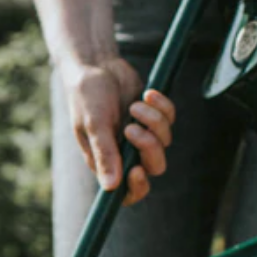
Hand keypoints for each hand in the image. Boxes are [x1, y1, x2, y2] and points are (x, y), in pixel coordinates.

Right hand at [61, 58, 176, 206]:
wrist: (96, 65)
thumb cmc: (87, 96)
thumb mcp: (93, 124)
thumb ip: (104, 153)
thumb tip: (110, 187)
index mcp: (106, 161)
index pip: (127, 191)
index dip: (137, 188)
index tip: (136, 170)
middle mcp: (125, 152)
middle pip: (153, 167)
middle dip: (149, 148)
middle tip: (133, 127)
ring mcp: (141, 134)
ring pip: (165, 141)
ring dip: (154, 121)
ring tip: (135, 104)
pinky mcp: (153, 116)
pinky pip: (170, 119)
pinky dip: (162, 106)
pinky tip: (147, 93)